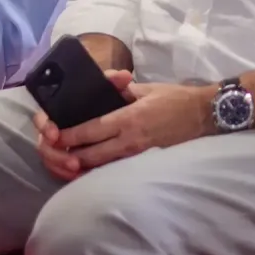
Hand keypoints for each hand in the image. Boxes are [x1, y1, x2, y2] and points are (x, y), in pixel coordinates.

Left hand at [39, 80, 215, 177]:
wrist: (203, 116)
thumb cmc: (174, 98)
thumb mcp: (145, 87)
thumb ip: (119, 87)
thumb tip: (99, 84)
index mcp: (127, 119)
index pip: (90, 131)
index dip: (68, 136)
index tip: (51, 135)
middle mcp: (129, 141)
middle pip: (90, 155)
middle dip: (67, 155)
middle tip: (51, 150)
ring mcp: (137, 156)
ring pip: (100, 167)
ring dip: (80, 166)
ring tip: (63, 161)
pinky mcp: (143, 163)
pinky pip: (113, 170)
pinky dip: (96, 171)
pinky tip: (85, 168)